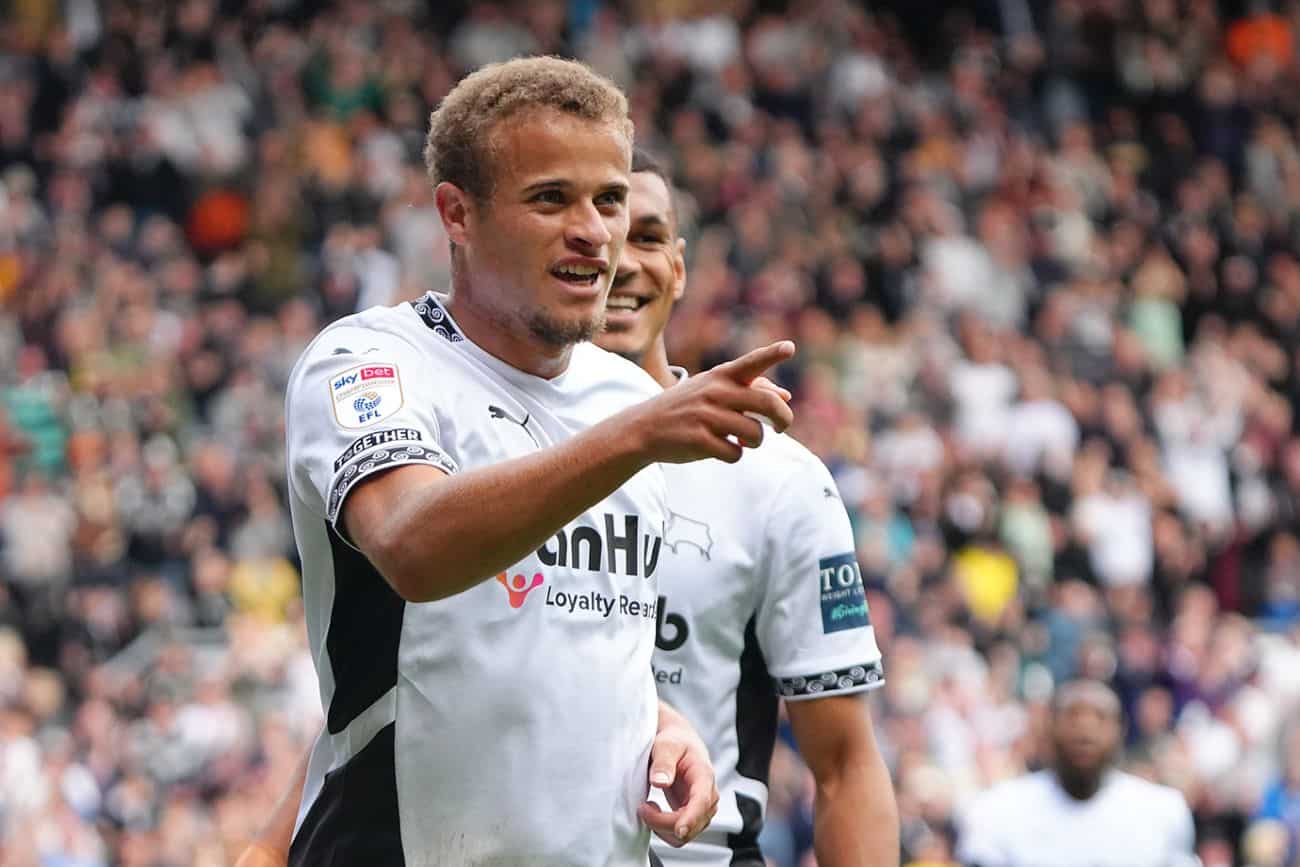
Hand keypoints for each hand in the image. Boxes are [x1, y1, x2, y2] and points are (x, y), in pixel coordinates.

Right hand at [627, 341, 796, 463]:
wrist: (644, 428)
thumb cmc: (687, 407)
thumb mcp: (713, 389)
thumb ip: (750, 389)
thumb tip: (786, 396)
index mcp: (721, 376)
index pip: (751, 363)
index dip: (772, 354)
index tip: (789, 347)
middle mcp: (715, 392)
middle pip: (767, 404)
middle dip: (783, 419)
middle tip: (780, 428)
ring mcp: (706, 416)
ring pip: (754, 433)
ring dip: (753, 442)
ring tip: (740, 439)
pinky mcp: (698, 440)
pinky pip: (735, 453)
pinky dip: (734, 455)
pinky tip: (721, 449)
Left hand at [638, 709, 719, 846]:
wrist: (679, 741)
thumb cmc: (674, 741)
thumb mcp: (666, 745)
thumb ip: (663, 762)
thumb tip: (660, 781)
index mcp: (704, 775)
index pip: (702, 802)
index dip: (691, 819)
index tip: (679, 830)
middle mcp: (708, 795)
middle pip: (692, 824)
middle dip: (664, 823)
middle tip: (642, 807)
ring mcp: (701, 808)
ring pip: (686, 834)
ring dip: (662, 828)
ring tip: (647, 807)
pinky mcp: (691, 815)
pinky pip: (680, 834)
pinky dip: (663, 830)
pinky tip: (653, 812)